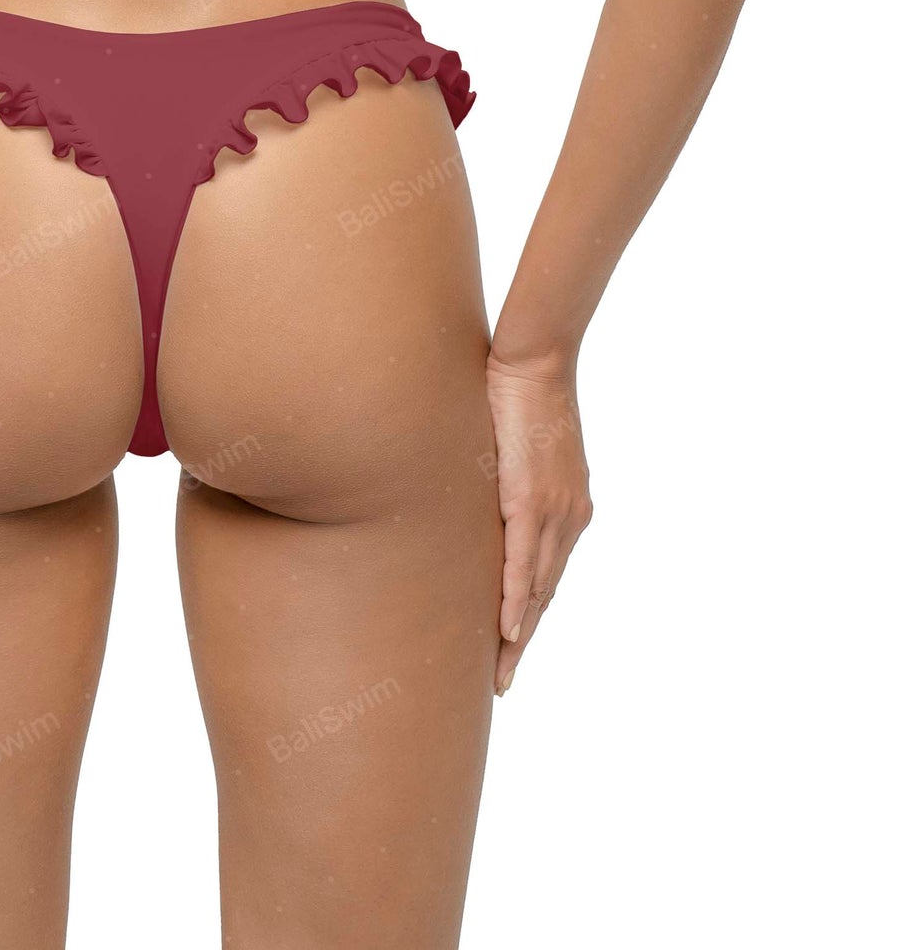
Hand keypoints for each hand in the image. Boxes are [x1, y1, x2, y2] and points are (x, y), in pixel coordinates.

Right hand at [485, 351, 592, 695]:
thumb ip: (504, 477)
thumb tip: (474, 491)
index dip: (528, 615)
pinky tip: (505, 630)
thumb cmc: (520, 393)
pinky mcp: (532, 499)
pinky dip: (514, 600)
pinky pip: (523, 562)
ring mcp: (555, 512)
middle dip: (522, 641)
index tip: (511, 648)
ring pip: (536, 588)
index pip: (546, 575)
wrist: (536, 362)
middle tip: (502, 682)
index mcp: (567, 508)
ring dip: (517, 634)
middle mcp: (569, 518)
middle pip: (544, 594)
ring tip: (500, 671)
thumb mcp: (516, 447)